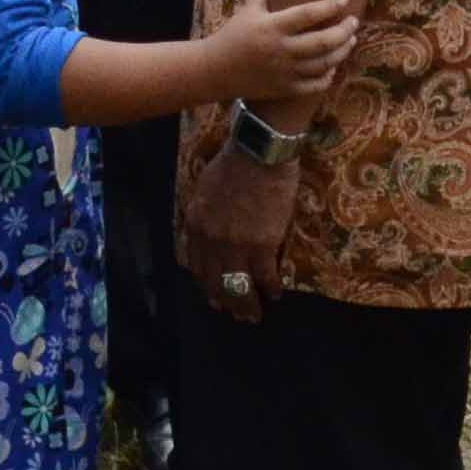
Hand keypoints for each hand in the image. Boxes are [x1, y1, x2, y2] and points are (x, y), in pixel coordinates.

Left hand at [181, 148, 297, 322]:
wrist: (258, 154)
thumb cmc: (232, 164)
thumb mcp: (204, 190)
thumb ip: (203, 217)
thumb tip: (209, 236)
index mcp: (195, 225)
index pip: (197, 266)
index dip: (206, 285)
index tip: (214, 296)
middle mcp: (211, 241)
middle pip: (216, 282)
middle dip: (226, 302)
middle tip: (235, 314)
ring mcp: (236, 245)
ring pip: (238, 286)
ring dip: (247, 305)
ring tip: (254, 315)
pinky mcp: (262, 245)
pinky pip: (264, 276)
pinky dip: (270, 288)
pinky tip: (275, 294)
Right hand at [208, 0, 356, 103]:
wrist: (215, 70)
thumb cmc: (233, 35)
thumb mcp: (248, 9)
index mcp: (272, 27)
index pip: (307, 14)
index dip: (329, 6)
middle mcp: (281, 50)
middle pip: (323, 42)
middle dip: (343, 32)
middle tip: (353, 22)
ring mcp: (284, 71)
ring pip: (323, 64)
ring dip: (341, 52)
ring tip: (350, 41)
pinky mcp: (285, 89)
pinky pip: (314, 85)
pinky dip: (328, 76)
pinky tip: (332, 66)